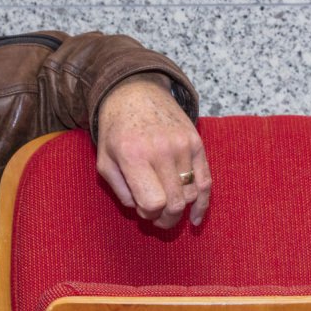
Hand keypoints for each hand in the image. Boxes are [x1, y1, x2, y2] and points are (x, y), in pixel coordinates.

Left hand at [94, 73, 209, 228]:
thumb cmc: (116, 130)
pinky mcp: (196, 143)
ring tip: (168, 208)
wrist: (135, 91)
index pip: (153, 202)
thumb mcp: (105, 160)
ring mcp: (182, 145)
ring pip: (190, 194)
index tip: (142, 210)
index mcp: (134, 156)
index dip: (149, 214)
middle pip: (175, 203)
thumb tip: (143, 211)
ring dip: (180, 209)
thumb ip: (121, 191)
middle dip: (166, 219)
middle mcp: (161, 150)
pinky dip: (202, 204)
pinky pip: (206, 182)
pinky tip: (196, 219)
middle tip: (157, 219)